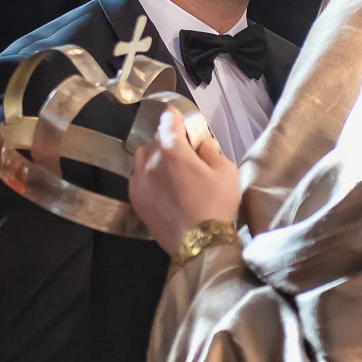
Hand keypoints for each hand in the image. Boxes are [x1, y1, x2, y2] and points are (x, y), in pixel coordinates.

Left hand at [128, 110, 240, 253]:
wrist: (199, 244)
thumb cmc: (215, 206)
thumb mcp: (226, 172)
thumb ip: (211, 150)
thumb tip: (202, 143)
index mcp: (173, 150)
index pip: (168, 119)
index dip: (177, 117)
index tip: (183, 122)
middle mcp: (151, 161)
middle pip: (157, 138)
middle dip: (170, 140)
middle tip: (186, 152)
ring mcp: (139, 180)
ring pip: (143, 156)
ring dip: (155, 156)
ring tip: (170, 169)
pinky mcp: (135, 198)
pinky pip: (137, 176)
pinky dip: (148, 175)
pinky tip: (162, 186)